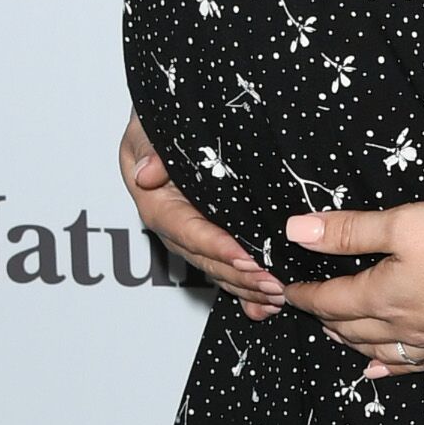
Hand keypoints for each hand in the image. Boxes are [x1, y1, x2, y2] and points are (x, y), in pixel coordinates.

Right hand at [119, 118, 281, 319]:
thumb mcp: (149, 126)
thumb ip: (149, 147)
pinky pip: (225, 269)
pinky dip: (244, 291)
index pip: (185, 230)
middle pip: (203, 258)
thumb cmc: (163, 117)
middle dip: (238, 274)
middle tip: (272, 282)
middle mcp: (172, 224)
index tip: (243, 255)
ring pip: (216, 269)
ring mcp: (191, 235)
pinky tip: (266, 306)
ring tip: (277, 295)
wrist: (175, 120)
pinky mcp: (210, 238)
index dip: (214, 245)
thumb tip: (145, 174)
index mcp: (155, 201)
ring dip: (245, 286)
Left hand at [282, 200, 423, 375]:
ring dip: (352, 344)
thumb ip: (350, 230)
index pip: (330, 299)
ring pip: (379, 350)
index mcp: (382, 295)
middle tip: (310, 311)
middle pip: (351, 327)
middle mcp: (401, 326)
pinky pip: (414, 366)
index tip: (289, 290)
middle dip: (325, 319)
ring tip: (336, 337)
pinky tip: (380, 370)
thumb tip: (295, 231)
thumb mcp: (404, 223)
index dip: (306, 295)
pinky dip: (390, 369)